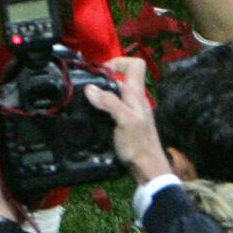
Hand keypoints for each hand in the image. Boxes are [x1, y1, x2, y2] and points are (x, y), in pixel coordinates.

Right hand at [84, 56, 171, 186]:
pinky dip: (101, 107)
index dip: (119, 62)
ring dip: (100, 93)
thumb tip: (90, 88)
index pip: (135, 64)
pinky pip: (111, 106)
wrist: (146, 169)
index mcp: (137, 94)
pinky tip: (92, 115)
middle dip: (103, 78)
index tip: (102, 72)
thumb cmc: (139, 145)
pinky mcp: (123, 123)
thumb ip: (109, 102)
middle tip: (87, 87)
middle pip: (121, 77)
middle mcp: (134, 99)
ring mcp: (129, 111)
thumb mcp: (124, 121)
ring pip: (114, 92)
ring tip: (86, 100)